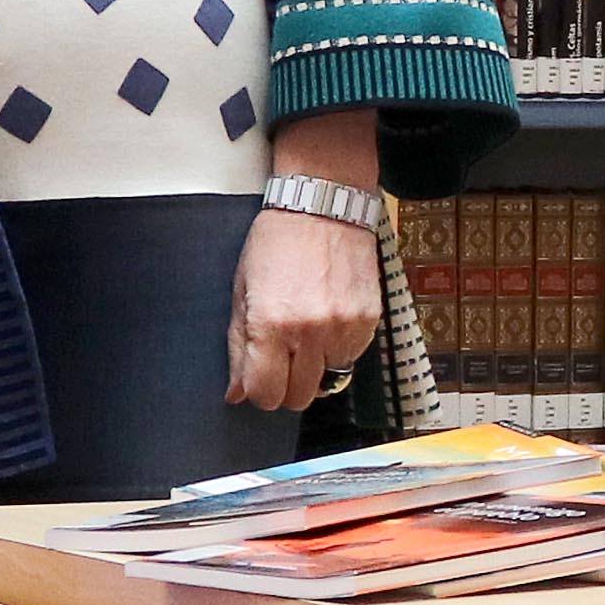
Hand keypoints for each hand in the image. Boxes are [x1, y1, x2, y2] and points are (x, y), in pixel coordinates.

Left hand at [229, 202, 382, 409]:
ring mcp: (343, 328)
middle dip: (286, 386)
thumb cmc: (277, 242)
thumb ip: (238, 345)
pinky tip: (328, 317)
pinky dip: (338, 348)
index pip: (265, 394)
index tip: (260, 377)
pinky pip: (351, 358)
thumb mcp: (243, 289)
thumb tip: (236, 393)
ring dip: (315, 365)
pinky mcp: (368, 322)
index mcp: (270, 324)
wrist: (324, 206)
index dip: (259, 391)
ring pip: (327, 381)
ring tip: (307, 329)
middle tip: (282, 359)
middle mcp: (309, 332)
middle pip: (298, 398)